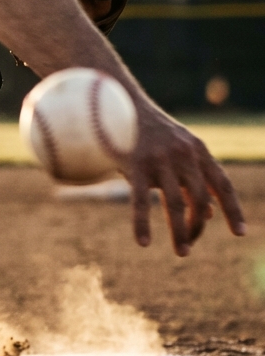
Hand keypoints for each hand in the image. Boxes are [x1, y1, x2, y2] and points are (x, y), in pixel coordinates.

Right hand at [124, 104, 245, 255]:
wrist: (115, 102)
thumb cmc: (148, 132)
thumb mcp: (178, 151)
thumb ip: (194, 178)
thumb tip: (208, 213)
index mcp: (197, 150)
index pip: (222, 184)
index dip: (233, 210)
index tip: (240, 233)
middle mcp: (183, 154)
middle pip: (200, 199)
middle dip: (197, 227)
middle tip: (188, 248)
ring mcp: (160, 159)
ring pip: (176, 203)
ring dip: (181, 231)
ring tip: (182, 252)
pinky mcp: (134, 164)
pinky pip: (140, 200)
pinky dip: (142, 223)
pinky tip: (143, 242)